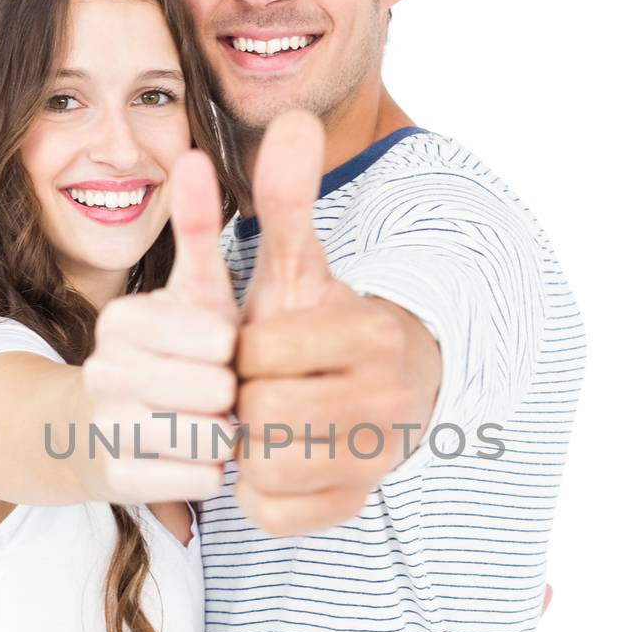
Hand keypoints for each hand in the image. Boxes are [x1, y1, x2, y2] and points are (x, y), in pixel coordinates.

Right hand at [80, 147, 238, 502]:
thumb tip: (192, 151)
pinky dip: (211, 471)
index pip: (213, 337)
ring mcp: (105, 429)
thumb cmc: (178, 351)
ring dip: (227, 433)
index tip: (225, 348)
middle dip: (234, 393)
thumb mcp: (196, 289)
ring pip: (208, 438)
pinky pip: (197, 480)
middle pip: (214, 390)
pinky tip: (198, 454)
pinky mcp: (115, 481)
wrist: (111, 429)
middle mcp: (103, 371)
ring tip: (213, 420)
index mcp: (123, 319)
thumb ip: (200, 225)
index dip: (234, 349)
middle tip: (224, 389)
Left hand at [234, 111, 440, 535]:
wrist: (385, 397)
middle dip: (243, 398)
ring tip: (261, 421)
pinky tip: (271, 459)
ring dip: (247, 444)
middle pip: (261, 410)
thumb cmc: (326, 330)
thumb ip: (288, 202)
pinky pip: (275, 510)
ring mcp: (377, 459)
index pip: (260, 351)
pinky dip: (259, 490)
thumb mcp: (302, 267)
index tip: (254, 348)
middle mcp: (390, 398)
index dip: (241, 350)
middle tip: (251, 388)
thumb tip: (293, 121)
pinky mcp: (354, 505)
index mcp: (375, 333)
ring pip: (266, 464)